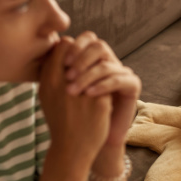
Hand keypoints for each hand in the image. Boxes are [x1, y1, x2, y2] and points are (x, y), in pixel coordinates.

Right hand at [37, 37, 111, 162]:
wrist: (71, 149)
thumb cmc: (60, 120)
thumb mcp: (46, 95)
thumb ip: (51, 72)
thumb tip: (59, 49)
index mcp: (49, 79)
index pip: (64, 45)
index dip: (73, 47)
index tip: (78, 57)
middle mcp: (63, 83)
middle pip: (81, 50)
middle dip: (89, 54)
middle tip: (92, 62)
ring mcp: (82, 91)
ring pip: (99, 63)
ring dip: (100, 68)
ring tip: (101, 76)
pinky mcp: (100, 102)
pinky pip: (109, 81)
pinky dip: (108, 84)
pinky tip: (108, 92)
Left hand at [63, 31, 140, 145]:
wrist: (88, 141)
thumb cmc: (71, 114)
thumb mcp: (60, 89)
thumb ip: (56, 68)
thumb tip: (49, 47)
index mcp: (93, 59)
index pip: (87, 39)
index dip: (74, 46)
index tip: (61, 62)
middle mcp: (109, 62)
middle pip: (98, 45)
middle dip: (81, 58)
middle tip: (67, 75)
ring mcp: (121, 73)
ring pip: (106, 64)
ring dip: (88, 75)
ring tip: (73, 90)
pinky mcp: (132, 86)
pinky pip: (118, 79)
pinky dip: (102, 86)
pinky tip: (89, 94)